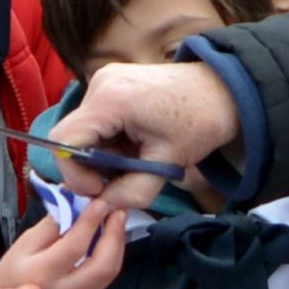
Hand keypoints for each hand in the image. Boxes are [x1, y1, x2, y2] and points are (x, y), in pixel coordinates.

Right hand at [0, 193, 127, 288]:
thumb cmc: (12, 273)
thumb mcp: (23, 244)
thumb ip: (52, 225)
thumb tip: (75, 201)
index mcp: (42, 274)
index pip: (74, 246)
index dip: (91, 222)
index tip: (101, 202)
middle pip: (102, 265)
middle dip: (115, 236)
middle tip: (118, 211)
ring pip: (109, 273)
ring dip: (117, 245)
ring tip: (117, 221)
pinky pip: (105, 278)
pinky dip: (111, 256)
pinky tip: (110, 240)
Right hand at [45, 62, 238, 208]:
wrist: (224, 90)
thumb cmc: (200, 123)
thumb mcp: (167, 164)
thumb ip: (131, 192)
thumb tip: (102, 207)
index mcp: (110, 100)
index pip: (63, 142)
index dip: (76, 173)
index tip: (103, 189)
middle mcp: (99, 84)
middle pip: (71, 137)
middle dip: (91, 167)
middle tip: (123, 180)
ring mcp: (103, 80)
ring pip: (83, 132)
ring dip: (102, 155)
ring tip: (135, 160)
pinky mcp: (110, 83)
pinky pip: (95, 121)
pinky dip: (108, 141)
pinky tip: (134, 145)